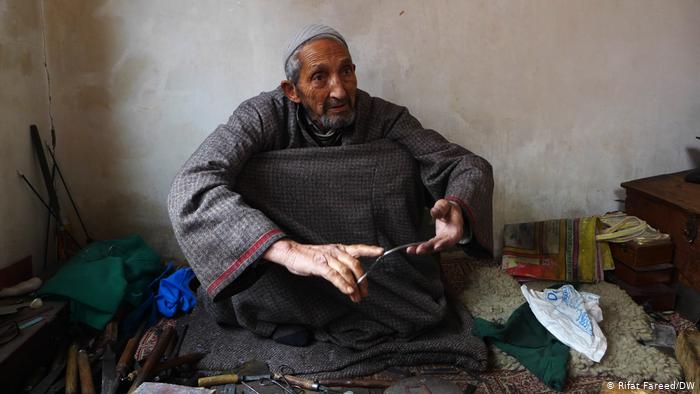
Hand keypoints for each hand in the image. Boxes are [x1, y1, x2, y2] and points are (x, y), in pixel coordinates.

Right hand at [263, 239, 382, 302]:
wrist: (291, 253)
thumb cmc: (309, 257)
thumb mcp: (327, 258)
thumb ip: (339, 265)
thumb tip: (351, 279)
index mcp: (339, 249)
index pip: (357, 248)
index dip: (369, 250)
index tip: (381, 251)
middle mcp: (336, 251)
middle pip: (355, 265)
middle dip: (362, 280)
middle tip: (365, 293)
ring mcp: (328, 258)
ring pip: (346, 272)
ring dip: (353, 286)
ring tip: (356, 298)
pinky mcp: (319, 265)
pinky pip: (334, 275)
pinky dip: (342, 284)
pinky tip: (348, 291)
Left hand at [406, 199, 463, 254]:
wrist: (450, 212)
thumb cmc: (449, 208)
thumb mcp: (446, 205)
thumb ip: (441, 208)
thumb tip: (433, 212)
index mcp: (456, 230)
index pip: (451, 239)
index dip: (445, 243)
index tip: (437, 246)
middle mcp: (449, 238)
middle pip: (440, 245)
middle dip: (429, 248)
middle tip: (419, 250)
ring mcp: (442, 241)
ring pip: (432, 247)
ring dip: (422, 249)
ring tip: (410, 250)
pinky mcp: (435, 241)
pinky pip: (427, 245)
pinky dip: (419, 247)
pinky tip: (410, 249)